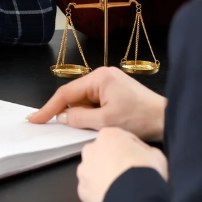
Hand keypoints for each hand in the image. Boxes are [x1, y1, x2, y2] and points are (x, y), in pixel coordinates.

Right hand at [27, 66, 165, 141]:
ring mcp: (109, 81)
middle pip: (74, 95)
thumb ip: (79, 119)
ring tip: (92, 127)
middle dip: (68, 112)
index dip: (48, 108)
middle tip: (56, 127)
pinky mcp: (114, 89)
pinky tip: (95, 123)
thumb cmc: (141, 118)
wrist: (167, 119)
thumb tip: (62, 118)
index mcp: (98, 78)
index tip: (35, 118)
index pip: (66, 93)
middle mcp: (102, 75)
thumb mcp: (106, 122)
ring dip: (82, 114)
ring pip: (84, 100)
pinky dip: (91, 113)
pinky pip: (94, 101)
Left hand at [77, 128, 167, 201]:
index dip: (132, 149)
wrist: (135, 198)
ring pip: (94, 170)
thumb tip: (147, 154)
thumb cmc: (145, 175)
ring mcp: (84, 169)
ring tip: (120, 184)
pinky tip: (113, 193)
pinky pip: (91, 188)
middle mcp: (91, 149)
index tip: (139, 158)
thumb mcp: (156, 155)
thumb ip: (146, 150)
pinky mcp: (82, 188)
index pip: (120, 138)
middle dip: (114, 160)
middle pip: (103, 152)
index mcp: (108, 135)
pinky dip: (100, 191)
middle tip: (129, 172)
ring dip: (104, 175)